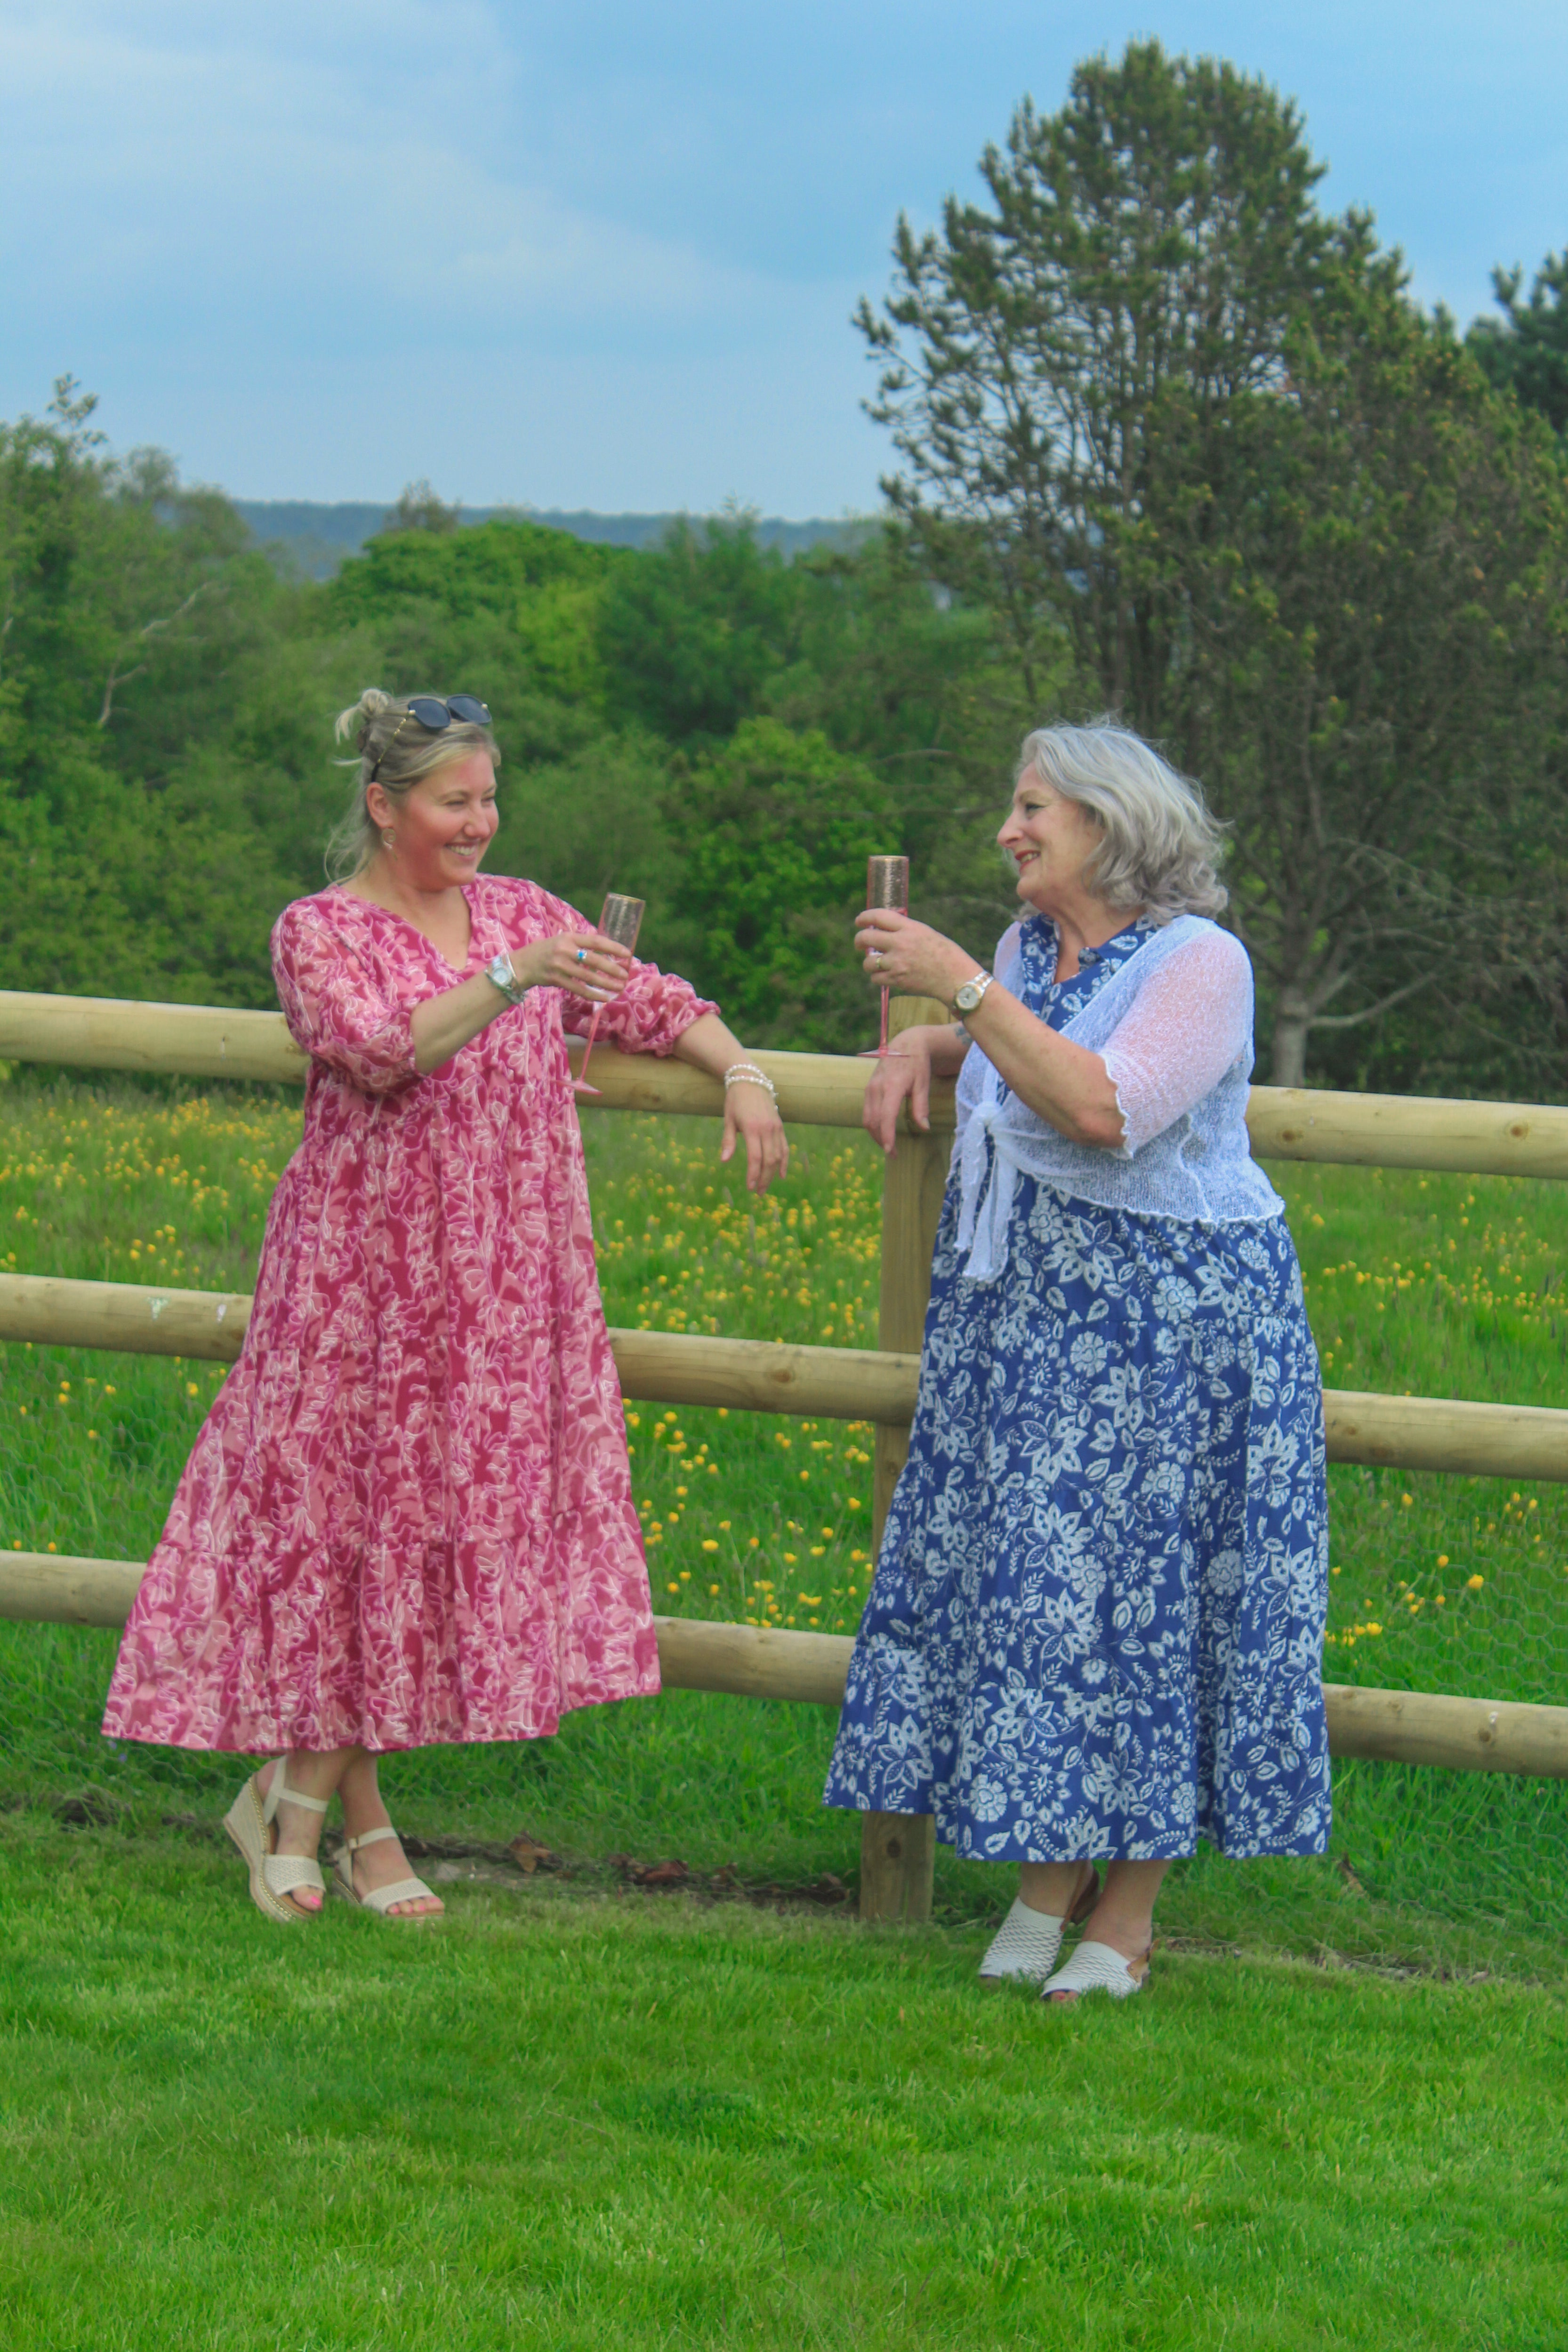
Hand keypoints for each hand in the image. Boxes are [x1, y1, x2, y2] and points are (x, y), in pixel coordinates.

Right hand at [514, 929, 631, 1003]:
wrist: (522, 964)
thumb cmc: (546, 951)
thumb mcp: (562, 941)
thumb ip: (581, 945)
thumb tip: (606, 952)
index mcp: (569, 937)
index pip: (596, 941)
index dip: (613, 947)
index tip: (627, 954)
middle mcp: (565, 950)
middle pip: (594, 960)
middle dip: (612, 968)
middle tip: (626, 974)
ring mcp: (560, 966)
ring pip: (588, 976)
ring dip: (606, 983)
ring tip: (619, 987)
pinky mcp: (556, 979)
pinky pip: (579, 989)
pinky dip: (593, 994)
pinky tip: (604, 997)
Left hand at [721, 1082, 789, 1193]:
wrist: (750, 1080)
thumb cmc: (735, 1100)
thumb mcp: (728, 1119)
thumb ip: (728, 1141)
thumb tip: (724, 1161)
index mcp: (752, 1128)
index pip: (755, 1158)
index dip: (753, 1174)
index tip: (749, 1187)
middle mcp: (767, 1129)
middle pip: (769, 1160)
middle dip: (764, 1179)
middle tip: (757, 1192)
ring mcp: (776, 1128)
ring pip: (778, 1156)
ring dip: (773, 1173)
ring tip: (765, 1186)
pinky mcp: (780, 1126)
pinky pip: (784, 1147)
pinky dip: (784, 1162)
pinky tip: (781, 1174)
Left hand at [855, 908, 970, 1004]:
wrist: (956, 978)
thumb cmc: (946, 955)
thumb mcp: (927, 934)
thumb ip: (906, 931)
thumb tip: (887, 930)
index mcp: (909, 928)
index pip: (878, 916)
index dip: (864, 917)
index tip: (859, 921)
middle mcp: (900, 943)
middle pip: (866, 938)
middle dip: (859, 941)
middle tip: (859, 944)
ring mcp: (897, 963)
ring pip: (868, 962)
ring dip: (869, 963)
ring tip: (877, 964)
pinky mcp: (897, 980)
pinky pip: (875, 978)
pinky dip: (877, 977)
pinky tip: (885, 976)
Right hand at [862, 1026, 937, 1155]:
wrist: (906, 1043)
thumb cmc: (917, 1064)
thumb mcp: (923, 1084)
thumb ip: (921, 1107)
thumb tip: (924, 1128)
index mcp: (892, 1085)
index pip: (886, 1116)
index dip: (887, 1135)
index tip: (891, 1151)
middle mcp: (877, 1087)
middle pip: (873, 1121)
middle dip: (881, 1140)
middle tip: (894, 1154)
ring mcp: (870, 1087)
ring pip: (867, 1118)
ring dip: (876, 1134)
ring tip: (888, 1145)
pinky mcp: (868, 1088)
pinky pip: (867, 1111)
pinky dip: (873, 1124)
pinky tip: (883, 1131)